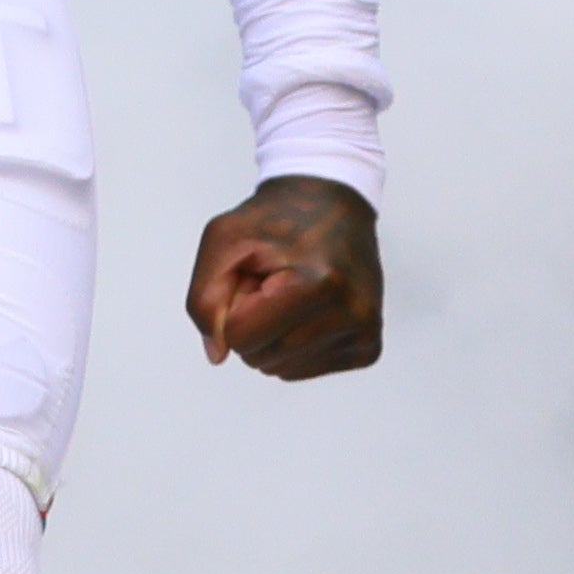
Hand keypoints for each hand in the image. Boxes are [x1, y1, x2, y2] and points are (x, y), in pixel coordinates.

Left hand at [185, 177, 380, 380]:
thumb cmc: (277, 220)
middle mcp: (351, 313)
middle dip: (253, 321)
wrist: (333, 204)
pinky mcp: (368, 347)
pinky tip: (308, 308)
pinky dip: (293, 345)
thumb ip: (205, 298)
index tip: (255, 274)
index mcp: (319, 283)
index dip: (233, 306)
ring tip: (291, 291)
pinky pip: (302, 370)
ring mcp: (364, 333)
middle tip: (273, 280)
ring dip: (272, 334)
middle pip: (260, 357)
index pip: (241, 337)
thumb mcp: (224, 239)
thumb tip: (218, 354)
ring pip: (280, 370)